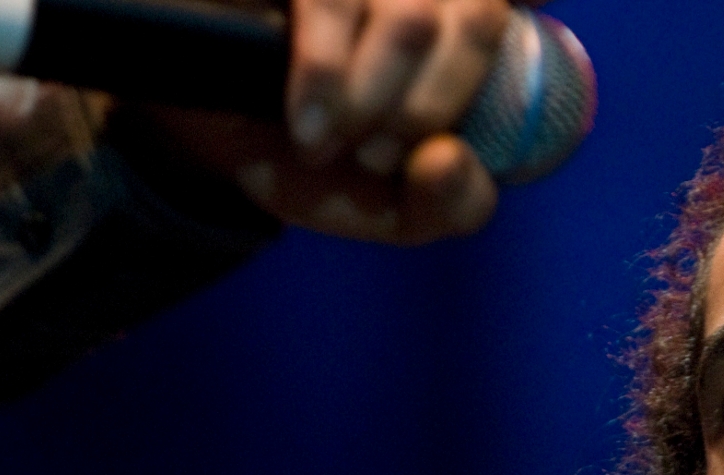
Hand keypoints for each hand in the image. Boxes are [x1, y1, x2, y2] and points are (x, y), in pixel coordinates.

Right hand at [143, 0, 510, 244]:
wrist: (209, 141)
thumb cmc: (318, 160)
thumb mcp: (392, 206)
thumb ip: (452, 204)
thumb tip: (450, 160)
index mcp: (467, 25)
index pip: (514, 23)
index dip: (485, 80)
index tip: (429, 146)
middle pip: (475, 21)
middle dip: (422, 112)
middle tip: (368, 157)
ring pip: (413, 18)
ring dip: (372, 100)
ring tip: (325, 145)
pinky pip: (331, 2)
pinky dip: (323, 76)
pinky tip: (305, 123)